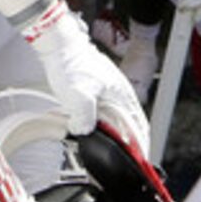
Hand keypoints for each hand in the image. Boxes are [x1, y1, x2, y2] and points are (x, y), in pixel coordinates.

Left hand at [19, 0, 148, 144]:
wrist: (58, 45)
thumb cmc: (71, 63)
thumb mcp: (80, 97)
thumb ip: (85, 120)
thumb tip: (84, 131)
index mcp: (121, 94)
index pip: (137, 124)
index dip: (140, 142)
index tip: (141, 156)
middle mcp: (116, 93)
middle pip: (125, 123)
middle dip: (124, 141)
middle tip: (121, 155)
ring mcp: (104, 90)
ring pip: (110, 118)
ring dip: (108, 132)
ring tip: (102, 145)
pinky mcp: (91, 88)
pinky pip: (97, 111)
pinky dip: (94, 122)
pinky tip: (84, 127)